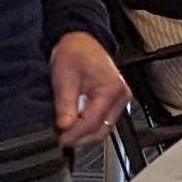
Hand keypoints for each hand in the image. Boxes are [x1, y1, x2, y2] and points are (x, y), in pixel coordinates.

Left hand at [52, 31, 131, 148]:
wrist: (82, 41)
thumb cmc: (75, 54)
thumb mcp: (65, 78)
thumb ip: (66, 104)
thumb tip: (65, 126)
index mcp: (112, 89)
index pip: (93, 121)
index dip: (75, 133)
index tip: (60, 139)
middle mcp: (121, 96)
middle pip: (102, 129)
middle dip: (81, 138)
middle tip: (61, 140)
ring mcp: (120, 100)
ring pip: (104, 129)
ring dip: (85, 135)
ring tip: (66, 134)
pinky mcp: (115, 102)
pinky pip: (103, 122)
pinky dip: (89, 127)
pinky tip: (75, 127)